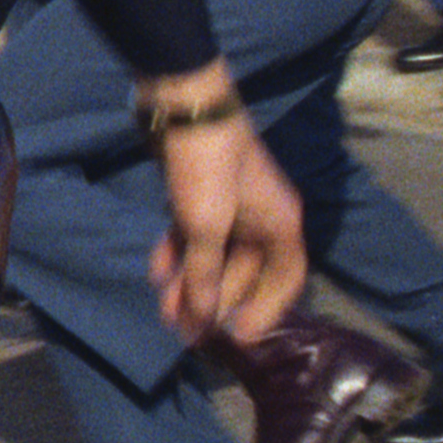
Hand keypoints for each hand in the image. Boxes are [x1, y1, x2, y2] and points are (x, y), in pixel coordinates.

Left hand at [146, 88, 305, 343]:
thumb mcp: (206, 226)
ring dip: (191, 282)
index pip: (285, 278)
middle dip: (214, 301)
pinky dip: (177, 253)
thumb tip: (202, 321)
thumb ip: (205, 275)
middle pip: (244, 271)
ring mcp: (232, 204)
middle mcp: (263, 216)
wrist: (183, 105)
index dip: (267, 309)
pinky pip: (193, 233)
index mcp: (281, 224)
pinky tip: (157, 274)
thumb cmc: (208, 166)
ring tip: (165, 313)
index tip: (242, 337)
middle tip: (187, 332)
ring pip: (214, 254)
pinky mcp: (200, 192)